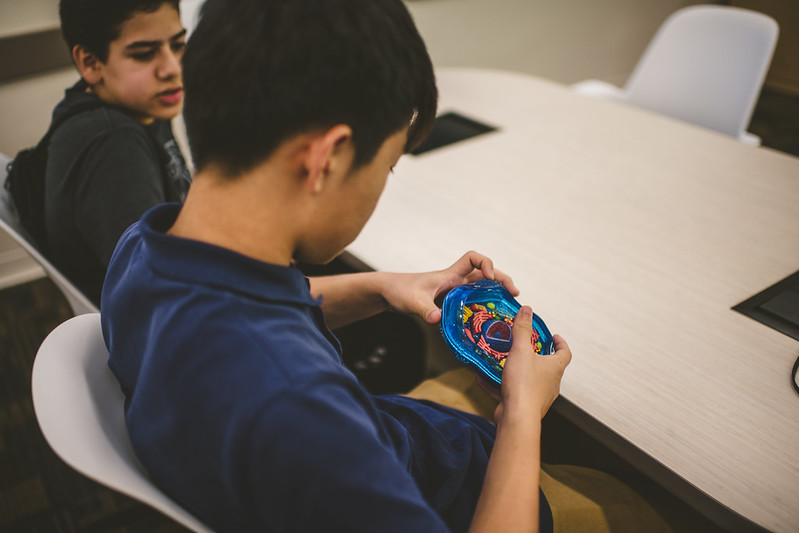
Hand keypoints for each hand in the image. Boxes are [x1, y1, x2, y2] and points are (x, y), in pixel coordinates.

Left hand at [381, 251, 518, 323]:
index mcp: (449, 275)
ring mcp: (453, 289)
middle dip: (501, 279)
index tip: (489, 276)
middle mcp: (455, 280)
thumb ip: (425, 310)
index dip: (485, 263)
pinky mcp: (450, 299)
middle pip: (485, 272)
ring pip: (481, 286)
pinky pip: (473, 297)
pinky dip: (485, 303)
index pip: (472, 258)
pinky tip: (491, 316)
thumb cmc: (399, 291)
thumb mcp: (412, 302)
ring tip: (510, 304)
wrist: (387, 292)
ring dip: (496, 291)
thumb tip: (437, 319)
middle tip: (514, 294)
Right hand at [478, 306, 570, 422]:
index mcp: (554, 368)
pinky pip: (512, 391)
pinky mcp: (524, 405)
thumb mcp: (521, 350)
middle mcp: (550, 382)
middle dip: (535, 355)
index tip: (553, 336)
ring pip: (529, 379)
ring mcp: (538, 395)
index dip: (560, 343)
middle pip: (547, 366)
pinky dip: (499, 384)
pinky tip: (483, 378)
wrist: (517, 417)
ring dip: (517, 369)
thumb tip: (527, 310)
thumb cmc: (524, 384)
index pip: (565, 352)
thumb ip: (522, 329)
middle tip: (523, 345)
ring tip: (502, 360)